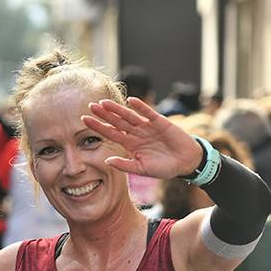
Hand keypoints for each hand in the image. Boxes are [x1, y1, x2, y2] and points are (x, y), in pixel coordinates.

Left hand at [81, 97, 203, 179]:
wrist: (185, 163)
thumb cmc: (164, 167)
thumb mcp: (141, 169)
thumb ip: (124, 165)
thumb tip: (107, 161)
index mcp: (130, 144)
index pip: (111, 133)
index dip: (98, 127)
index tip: (84, 120)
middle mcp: (136, 133)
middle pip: (117, 122)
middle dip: (104, 115)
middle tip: (90, 106)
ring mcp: (147, 126)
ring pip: (129, 116)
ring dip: (118, 109)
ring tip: (105, 102)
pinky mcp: (160, 123)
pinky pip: (148, 113)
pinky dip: (141, 107)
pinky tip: (131, 101)